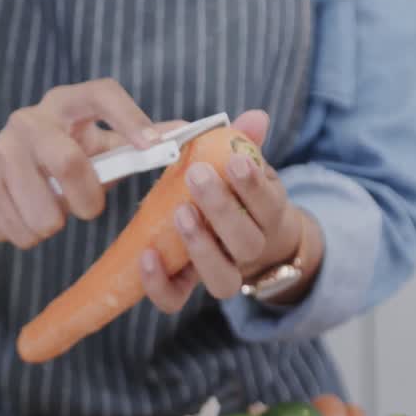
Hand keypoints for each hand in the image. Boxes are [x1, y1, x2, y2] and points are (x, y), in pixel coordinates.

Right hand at [0, 79, 158, 248]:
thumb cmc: (58, 163)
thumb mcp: (97, 148)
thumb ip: (136, 142)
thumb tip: (185, 132)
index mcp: (66, 103)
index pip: (101, 94)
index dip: (130, 117)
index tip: (152, 146)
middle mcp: (30, 119)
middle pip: (68, 161)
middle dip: (86, 198)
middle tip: (90, 210)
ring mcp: (1, 149)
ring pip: (43, 208)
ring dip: (55, 223)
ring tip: (53, 213)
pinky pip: (22, 228)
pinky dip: (31, 235)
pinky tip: (26, 218)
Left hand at [139, 110, 319, 312]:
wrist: (239, 238)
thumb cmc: (236, 195)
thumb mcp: (243, 167)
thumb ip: (246, 143)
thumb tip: (256, 117)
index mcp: (268, 216)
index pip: (269, 204)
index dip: (253, 186)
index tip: (233, 161)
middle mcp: (250, 251)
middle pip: (247, 243)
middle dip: (222, 209)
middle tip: (197, 175)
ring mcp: (221, 272)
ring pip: (221, 278)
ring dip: (201, 247)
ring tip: (180, 213)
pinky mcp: (187, 287)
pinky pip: (176, 298)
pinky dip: (160, 283)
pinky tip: (146, 255)